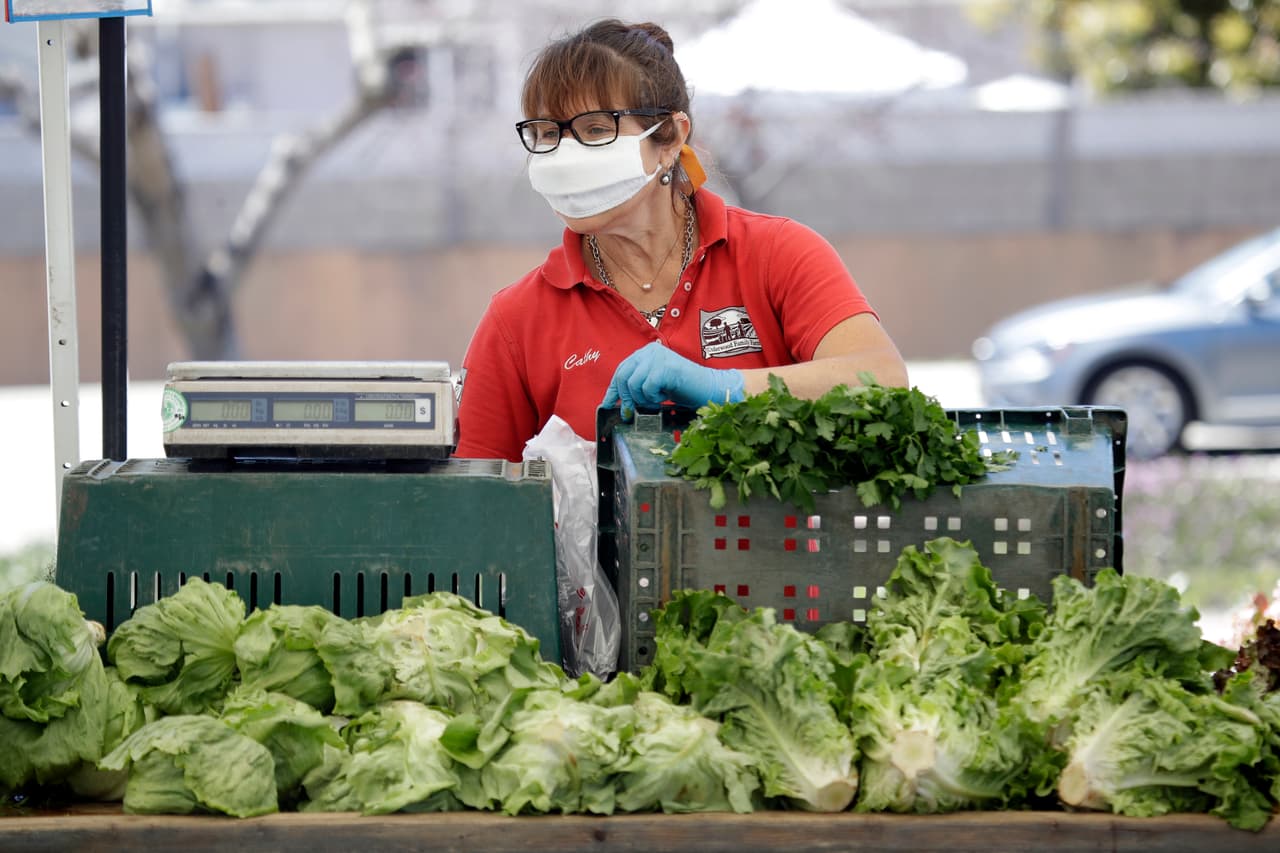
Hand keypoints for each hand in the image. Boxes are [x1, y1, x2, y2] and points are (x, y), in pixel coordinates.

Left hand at [602, 341, 744, 418]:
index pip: (621, 370)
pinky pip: (647, 387)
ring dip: (643, 399)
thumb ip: (637, 388)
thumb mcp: (655, 386)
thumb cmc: (683, 389)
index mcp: (645, 353)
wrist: (709, 389)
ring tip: (657, 401)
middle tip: (633, 411)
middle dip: (627, 398)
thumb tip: (617, 403)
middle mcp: (649, 351)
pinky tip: (664, 397)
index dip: (613, 390)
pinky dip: (653, 398)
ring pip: (634, 384)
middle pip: (623, 377)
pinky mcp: (664, 366)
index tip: (607, 405)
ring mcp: (657, 357)